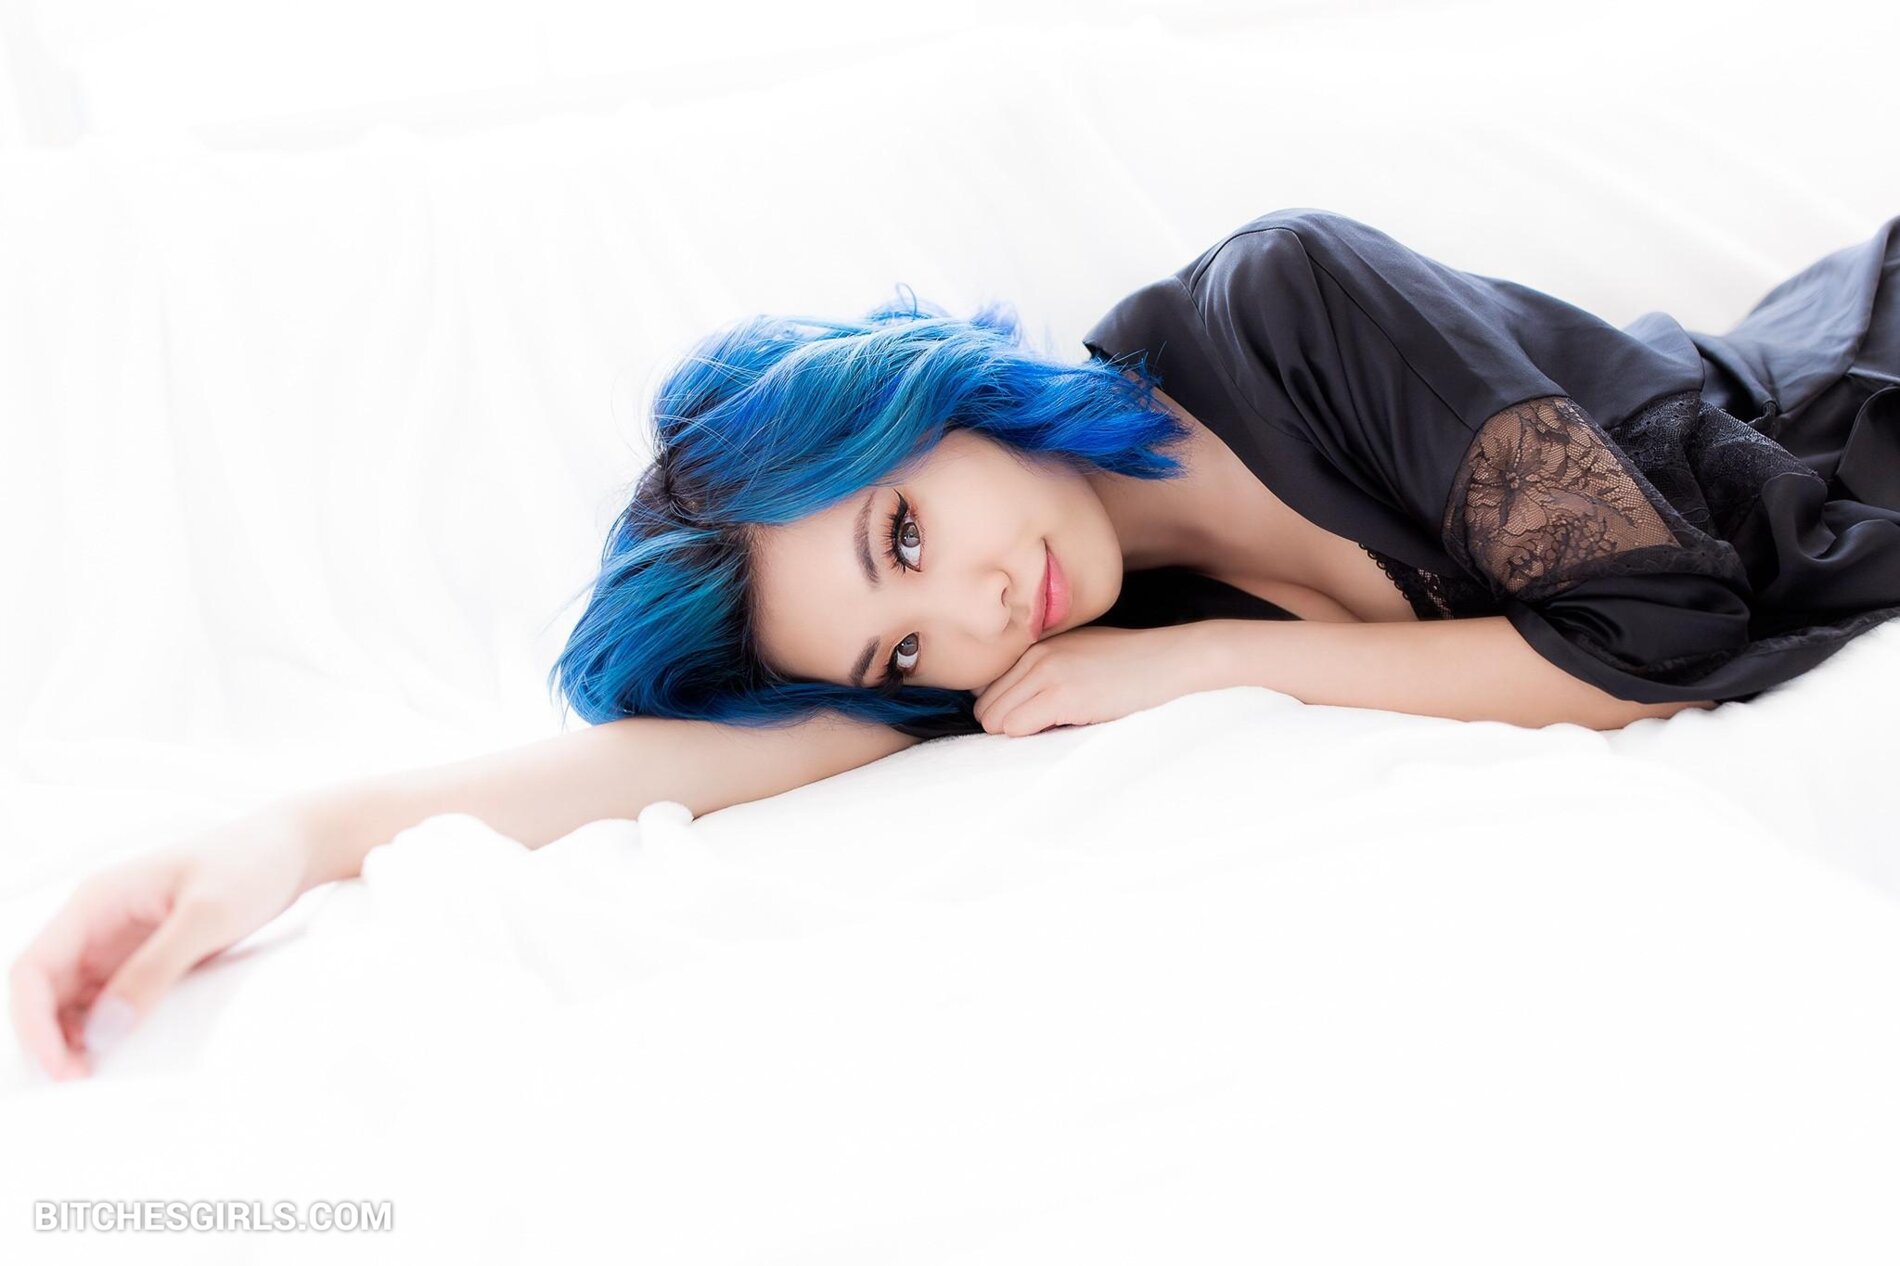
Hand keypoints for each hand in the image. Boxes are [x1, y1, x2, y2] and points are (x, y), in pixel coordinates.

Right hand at [8, 809, 312, 1080]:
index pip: (33, 968)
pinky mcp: (148, 957)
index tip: (57, 1063)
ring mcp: (122, 942)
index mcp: (97, 900)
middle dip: (52, 1039)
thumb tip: (108, 1026)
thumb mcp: (206, 916)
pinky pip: (112, 1000)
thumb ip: (155, 969)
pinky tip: (123, 1051)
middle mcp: (99, 922)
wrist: (292, 850)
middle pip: (47, 991)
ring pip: (75, 1001)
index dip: (32, 1022)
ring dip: (77, 1038)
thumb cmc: (251, 861)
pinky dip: (109, 1029)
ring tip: (99, 1073)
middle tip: (78, 1081)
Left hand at [972, 623, 1217, 736]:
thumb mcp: (1081, 654)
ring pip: (993, 719)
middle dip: (1006, 724)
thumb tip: (1011, 703)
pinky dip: (1030, 737)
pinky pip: (1015, 728)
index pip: (986, 685)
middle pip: (985, 704)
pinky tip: (1062, 730)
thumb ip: (1045, 669)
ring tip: (1053, 729)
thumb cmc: (1133, 665)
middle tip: (1042, 729)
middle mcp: (1035, 653)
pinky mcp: (1062, 694)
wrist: (1173, 660)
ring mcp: (1047, 671)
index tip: (1030, 718)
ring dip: (1018, 734)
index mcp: (1038, 643)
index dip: (1005, 709)